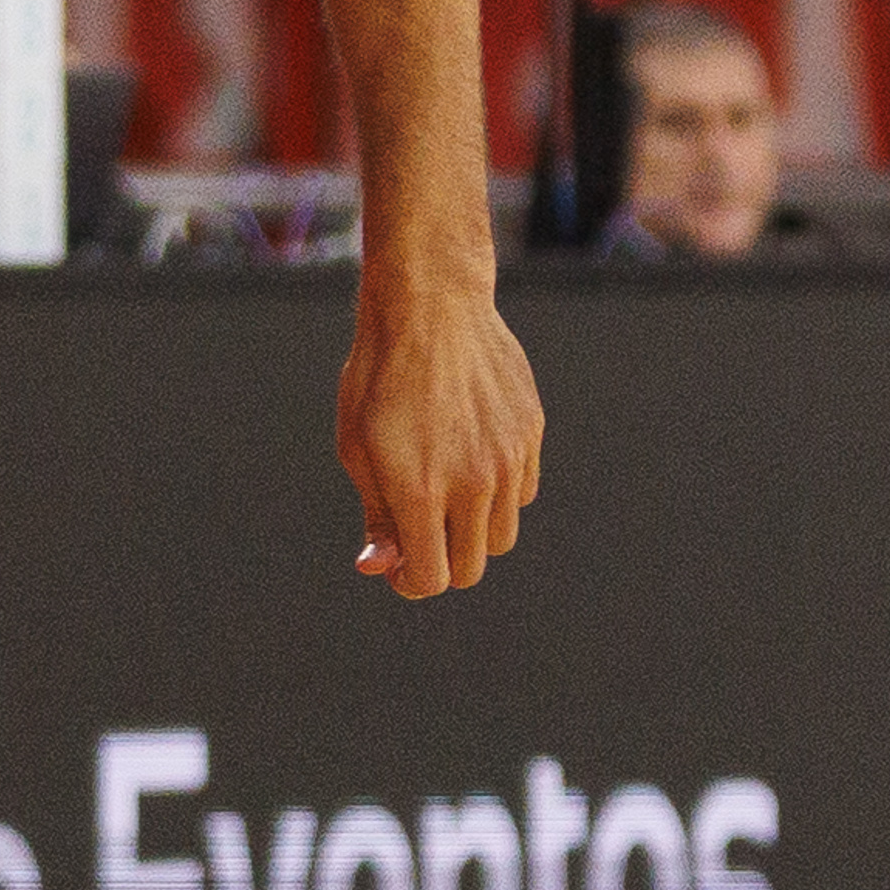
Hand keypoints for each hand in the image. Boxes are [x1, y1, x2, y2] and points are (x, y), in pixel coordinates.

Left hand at [339, 267, 541, 597]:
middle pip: (470, 569)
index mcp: (420, 489)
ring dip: (471, 532)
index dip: (411, 582)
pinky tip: (472, 460)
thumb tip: (380, 568)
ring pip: (501, 536)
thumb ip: (376, 515)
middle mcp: (473, 481)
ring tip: (444, 495)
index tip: (399, 565)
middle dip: (442, 563)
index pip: (431, 578)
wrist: (429, 307)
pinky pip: (523, 493)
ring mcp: (509, 459)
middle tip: (419, 536)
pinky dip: (500, 494)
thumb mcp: (358, 448)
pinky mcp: (531, 434)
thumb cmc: (379, 378)